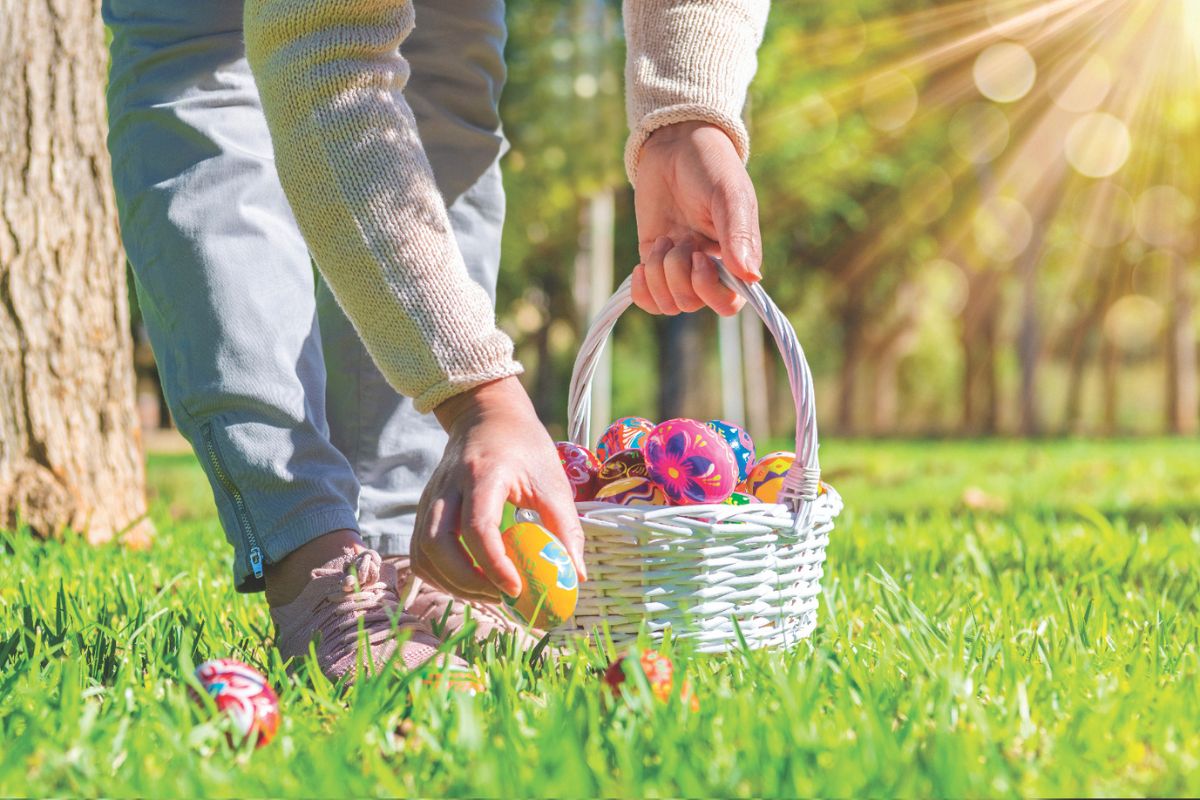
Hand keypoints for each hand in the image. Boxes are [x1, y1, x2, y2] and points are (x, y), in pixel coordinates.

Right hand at [412, 377, 586, 601]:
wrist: (486, 415)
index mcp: (483, 474)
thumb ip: (565, 528)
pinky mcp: (425, 509)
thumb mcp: (553, 481)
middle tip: (502, 597)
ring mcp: (431, 498)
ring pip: (423, 552)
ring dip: (452, 583)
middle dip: (468, 582)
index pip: (477, 527)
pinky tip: (469, 582)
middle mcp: (448, 486)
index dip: (494, 565)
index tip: (518, 589)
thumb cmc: (524, 447)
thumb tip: (576, 576)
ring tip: (489, 592)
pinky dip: (440, 575)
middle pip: (438, 545)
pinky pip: (420, 551)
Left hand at [631, 121, 762, 316]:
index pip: (727, 303)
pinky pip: (647, 298)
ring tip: (663, 241)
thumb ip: (738, 234)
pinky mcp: (654, 261)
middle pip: (691, 304)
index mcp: (736, 258)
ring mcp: (680, 267)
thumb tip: (751, 277)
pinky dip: (641, 290)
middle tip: (679, 240)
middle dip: (677, 275)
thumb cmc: (711, 166)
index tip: (699, 257)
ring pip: (667, 303)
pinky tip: (641, 267)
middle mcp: (709, 268)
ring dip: (658, 276)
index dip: (708, 290)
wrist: (677, 144)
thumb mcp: (728, 195)